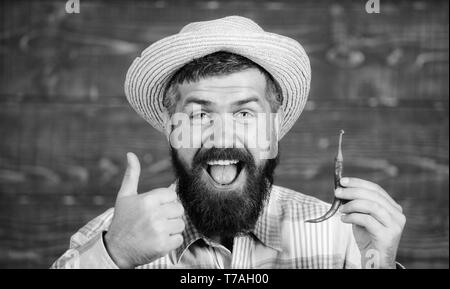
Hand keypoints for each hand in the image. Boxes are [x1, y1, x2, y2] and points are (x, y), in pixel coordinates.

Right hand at [104, 152, 184, 267]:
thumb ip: (132, 175)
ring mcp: (159, 230)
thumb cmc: (122, 220)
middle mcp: (154, 214)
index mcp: (148, 199)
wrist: (115, 250)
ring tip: (157, 230)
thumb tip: (130, 154)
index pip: (173, 195)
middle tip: (157, 221)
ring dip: (172, 229)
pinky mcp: (163, 246)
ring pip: (181, 224)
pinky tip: (159, 240)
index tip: (155, 208)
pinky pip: (179, 239)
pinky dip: (172, 241)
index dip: (166, 202)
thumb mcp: (125, 196)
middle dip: (170, 215)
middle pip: (179, 209)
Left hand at [335, 177, 405, 268]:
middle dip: (352, 191)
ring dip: (352, 204)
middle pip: (373, 196)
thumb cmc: (368, 238)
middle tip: (337, 192)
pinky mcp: (388, 236)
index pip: (376, 189)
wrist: (374, 261)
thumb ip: (357, 205)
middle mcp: (397, 215)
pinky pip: (367, 220)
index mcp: (393, 207)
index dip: (358, 183)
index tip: (342, 181)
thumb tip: (342, 191)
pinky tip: (344, 219)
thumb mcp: (362, 217)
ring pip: (372, 206)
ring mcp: (394, 225)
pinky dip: (353, 217)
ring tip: (341, 209)